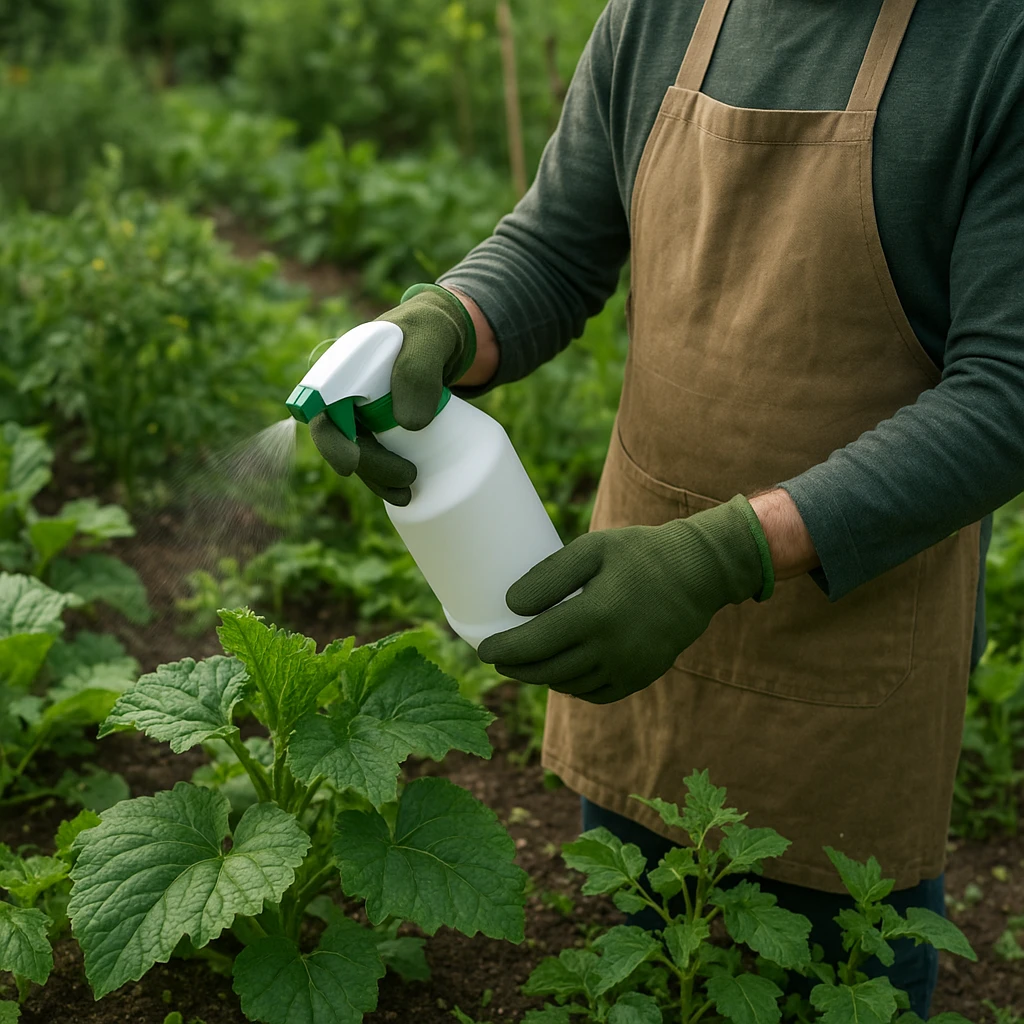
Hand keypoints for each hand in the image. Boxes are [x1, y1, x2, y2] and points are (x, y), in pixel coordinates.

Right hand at [310, 284, 474, 504]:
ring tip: (408, 493)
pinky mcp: (381, 424)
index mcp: (344, 366)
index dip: (331, 439)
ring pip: (357, 451)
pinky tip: (404, 493)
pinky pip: (375, 453)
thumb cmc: (433, 328)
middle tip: (408, 477)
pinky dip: (385, 475)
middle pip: (339, 437)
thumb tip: (409, 424)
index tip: (351, 464)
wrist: (447, 334)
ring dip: (376, 478)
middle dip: (366, 465)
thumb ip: (419, 370)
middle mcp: (345, 390)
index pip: (321, 406)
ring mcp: (361, 409)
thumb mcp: (431, 338)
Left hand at [477, 496, 773, 703]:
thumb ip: (549, 575)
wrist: (699, 573)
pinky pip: (596, 692)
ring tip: (523, 664)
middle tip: (497, 658)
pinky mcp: (642, 676)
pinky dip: (572, 686)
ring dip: (541, 678)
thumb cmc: (640, 553)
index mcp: (594, 616)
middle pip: (546, 671)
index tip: (483, 649)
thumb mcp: (593, 549)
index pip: (533, 645)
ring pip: (570, 685)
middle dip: (516, 668)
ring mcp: (629, 668)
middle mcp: (611, 650)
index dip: (503, 651)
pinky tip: (560, 674)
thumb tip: (511, 604)